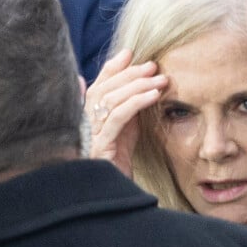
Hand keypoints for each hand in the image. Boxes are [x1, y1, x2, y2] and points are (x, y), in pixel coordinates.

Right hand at [84, 49, 167, 176]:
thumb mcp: (124, 130)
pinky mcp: (101, 146)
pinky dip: (137, 102)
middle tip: (153, 65)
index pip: (98, 84)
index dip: (112, 67)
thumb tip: (136, 85)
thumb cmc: (118, 161)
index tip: (130, 53)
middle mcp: (85, 122)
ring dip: (138, 85)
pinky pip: (119, 117)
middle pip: (104, 88)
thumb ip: (126, 108)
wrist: (112, 194)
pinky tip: (154, 96)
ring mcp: (91, 134)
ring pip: (112, 100)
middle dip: (129, 73)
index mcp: (88, 116)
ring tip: (161, 79)